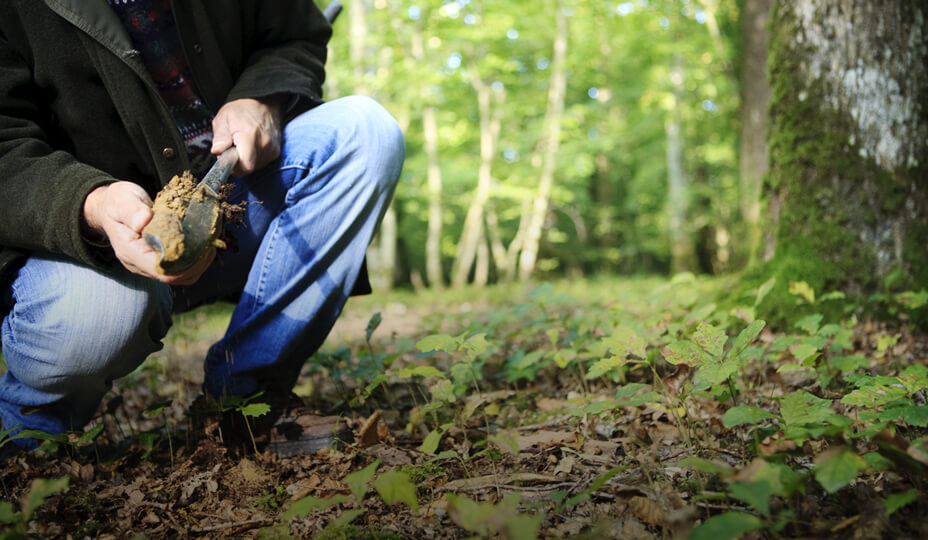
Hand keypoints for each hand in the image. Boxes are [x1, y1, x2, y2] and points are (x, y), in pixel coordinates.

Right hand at [82, 182, 213, 284]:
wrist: (112, 206)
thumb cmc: (117, 203)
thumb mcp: (122, 200)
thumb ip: (132, 210)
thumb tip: (144, 221)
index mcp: (131, 253)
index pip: (162, 270)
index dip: (185, 264)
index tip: (201, 246)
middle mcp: (141, 264)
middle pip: (175, 277)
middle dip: (198, 263)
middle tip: (211, 243)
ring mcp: (150, 264)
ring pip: (181, 275)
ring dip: (199, 262)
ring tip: (209, 243)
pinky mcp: (159, 259)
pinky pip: (181, 267)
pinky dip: (195, 258)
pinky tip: (202, 243)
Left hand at [210, 96, 284, 174]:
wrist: (264, 102)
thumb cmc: (243, 109)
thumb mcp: (224, 118)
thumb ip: (220, 137)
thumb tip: (217, 152)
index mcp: (250, 136)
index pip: (245, 166)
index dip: (233, 166)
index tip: (227, 158)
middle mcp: (264, 144)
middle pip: (248, 168)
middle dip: (237, 163)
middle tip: (232, 149)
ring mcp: (272, 149)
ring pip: (255, 167)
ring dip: (246, 160)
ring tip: (242, 145)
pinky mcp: (276, 152)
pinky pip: (262, 163)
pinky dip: (254, 158)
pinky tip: (251, 146)